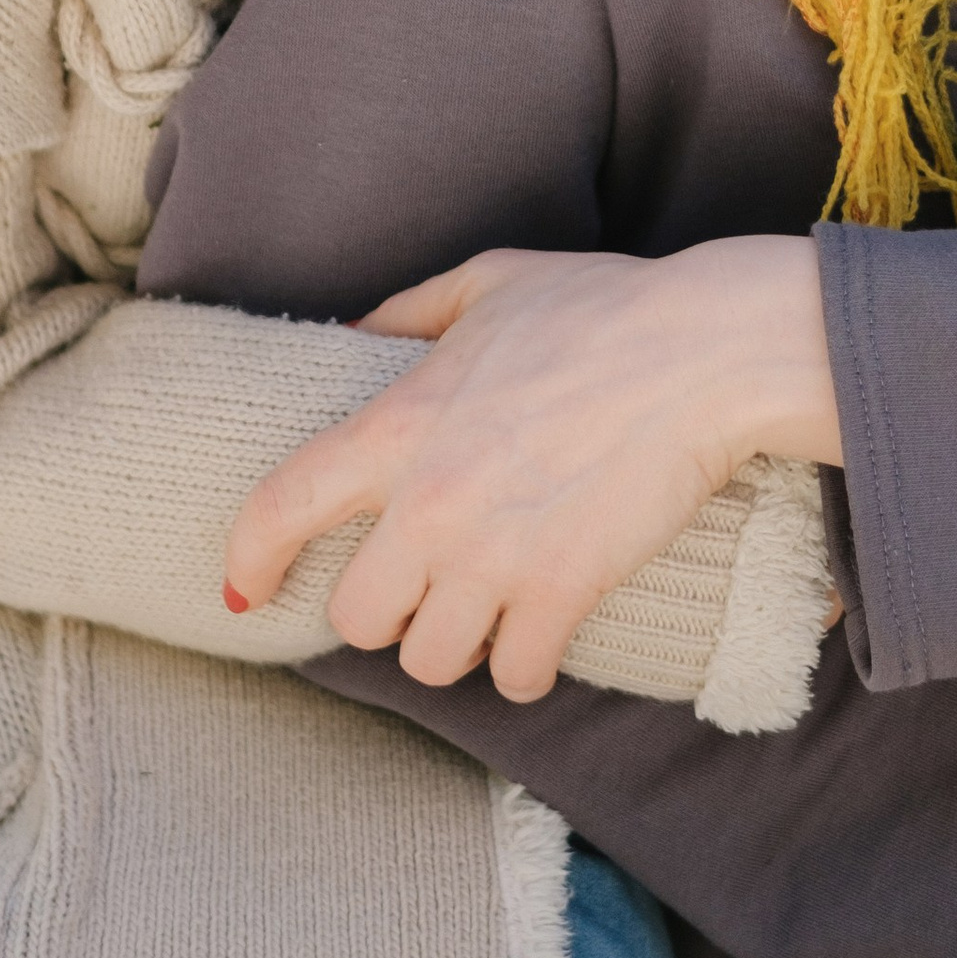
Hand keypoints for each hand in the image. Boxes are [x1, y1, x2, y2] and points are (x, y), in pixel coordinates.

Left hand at [221, 238, 841, 698]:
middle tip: (417, 591)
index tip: (247, 588)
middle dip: (382, 613)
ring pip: (431, 662)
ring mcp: (496, 556)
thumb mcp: (488, 282)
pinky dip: (525, 668)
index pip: (282, 506)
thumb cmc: (605, 307)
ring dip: (453, 647)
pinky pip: (518, 676)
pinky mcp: (565, 592)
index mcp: (399, 423)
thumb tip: (355, 332)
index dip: (249, 558)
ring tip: (481, 617)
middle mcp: (431, 503)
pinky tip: (538, 640)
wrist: (709, 351)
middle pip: (355, 617)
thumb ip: (409, 313)